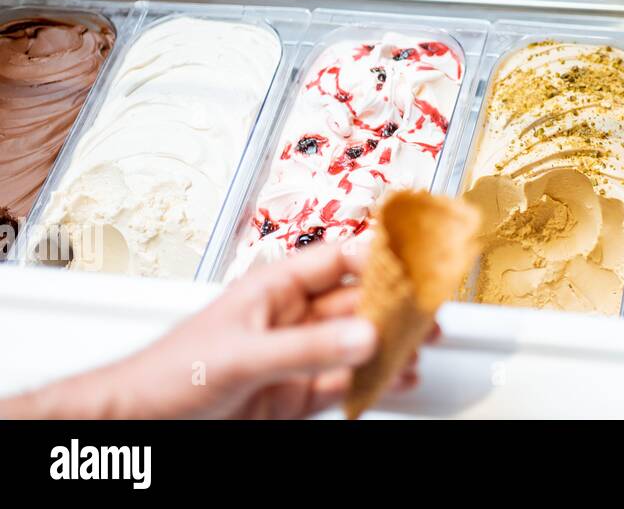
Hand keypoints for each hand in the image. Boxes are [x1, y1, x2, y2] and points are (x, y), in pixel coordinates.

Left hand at [0, 242, 425, 419]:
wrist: (136, 425)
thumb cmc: (164, 374)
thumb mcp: (242, 355)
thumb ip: (307, 347)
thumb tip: (365, 335)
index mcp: (274, 287)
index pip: (340, 259)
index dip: (381, 254)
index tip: (419, 256)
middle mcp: (290, 318)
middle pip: (358, 303)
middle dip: (396, 305)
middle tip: (432, 309)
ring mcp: (295, 357)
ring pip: (356, 344)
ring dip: (389, 346)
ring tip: (422, 346)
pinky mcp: (294, 396)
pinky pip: (344, 383)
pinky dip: (371, 381)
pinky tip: (395, 377)